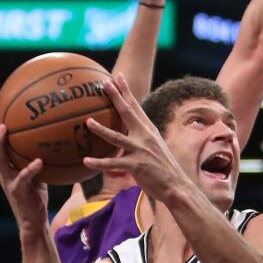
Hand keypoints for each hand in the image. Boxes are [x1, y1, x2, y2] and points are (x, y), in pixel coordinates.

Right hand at [0, 105, 49, 237]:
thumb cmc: (36, 194)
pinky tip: (39, 162)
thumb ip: (40, 156)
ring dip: (1, 142)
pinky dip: (30, 169)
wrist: (32, 220)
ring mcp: (8, 180)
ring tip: (6, 128)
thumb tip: (57, 138)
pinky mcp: (18, 191)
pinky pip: (23, 177)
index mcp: (5, 165)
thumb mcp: (38, 172)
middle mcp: (2, 170)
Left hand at [82, 74, 188, 204]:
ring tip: (88, 122)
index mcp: (148, 130)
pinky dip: (99, 163)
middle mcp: (145, 137)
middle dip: (116, 97)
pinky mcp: (136, 166)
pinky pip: (113, 164)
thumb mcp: (155, 147)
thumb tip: (128, 132)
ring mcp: (140, 151)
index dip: (126, 91)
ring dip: (101, 129)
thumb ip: (142, 137)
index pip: (135, 106)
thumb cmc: (163, 168)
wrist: (176, 186)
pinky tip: (86, 161)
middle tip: (104, 83)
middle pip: (127, 113)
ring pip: (116, 138)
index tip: (118, 77)